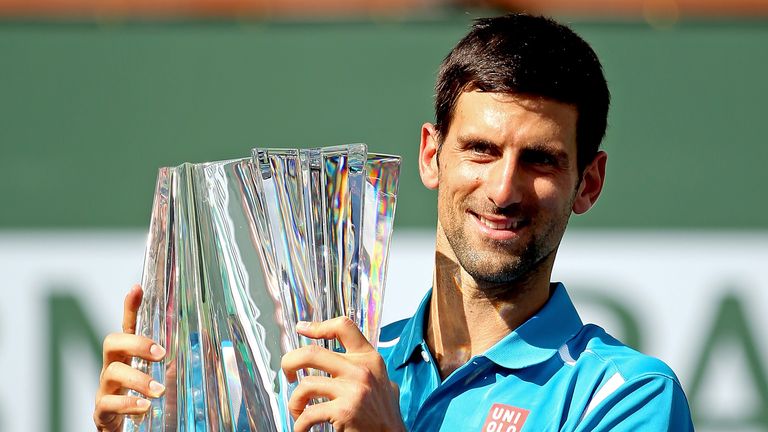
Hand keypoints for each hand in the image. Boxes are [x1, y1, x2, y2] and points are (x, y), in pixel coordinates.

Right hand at [93, 285, 165, 431]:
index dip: (131, 307)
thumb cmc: (147, 399)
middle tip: (161, 354)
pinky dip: (128, 404)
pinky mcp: (101, 411)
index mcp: (130, 356)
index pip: (128, 326)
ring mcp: (105, 388)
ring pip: (111, 373)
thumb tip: (205, 335)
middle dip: (136, 343)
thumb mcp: (165, 376)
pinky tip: (145, 407)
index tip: (137, 288)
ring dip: (138, 380)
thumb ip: (178, 359)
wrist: (125, 430)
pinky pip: (107, 404)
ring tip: (159, 390)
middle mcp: (114, 367)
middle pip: (112, 342)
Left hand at [281, 317, 405, 431]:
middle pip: (312, 354)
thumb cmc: (383, 412)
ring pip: (305, 385)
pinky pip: (308, 415)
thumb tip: (342, 358)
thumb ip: (365, 367)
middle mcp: (361, 370)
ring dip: (295, 401)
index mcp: (369, 358)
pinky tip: (302, 428)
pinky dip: (299, 424)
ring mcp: (353, 390)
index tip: (302, 328)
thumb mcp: (381, 380)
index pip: (343, 327)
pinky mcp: (345, 411)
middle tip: (288, 373)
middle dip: (290, 362)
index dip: (318, 326)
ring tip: (298, 410)